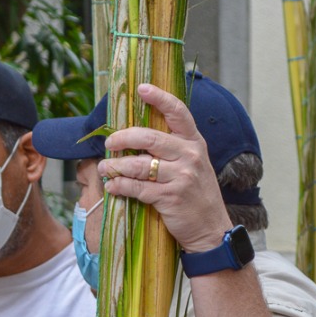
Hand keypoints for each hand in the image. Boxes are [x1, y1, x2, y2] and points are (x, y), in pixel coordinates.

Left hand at [98, 83, 231, 252]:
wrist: (211, 229)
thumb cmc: (196, 195)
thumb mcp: (194, 164)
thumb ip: (173, 149)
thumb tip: (136, 137)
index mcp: (195, 142)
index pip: (178, 112)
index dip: (159, 97)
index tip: (142, 88)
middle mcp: (190, 155)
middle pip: (148, 137)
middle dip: (122, 138)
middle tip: (109, 143)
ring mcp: (181, 176)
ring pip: (138, 164)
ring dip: (115, 166)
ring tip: (104, 168)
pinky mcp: (170, 197)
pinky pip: (136, 187)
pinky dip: (119, 186)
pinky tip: (112, 186)